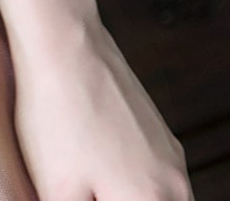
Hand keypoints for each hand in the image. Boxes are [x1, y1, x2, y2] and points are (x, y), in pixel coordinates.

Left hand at [9, 15, 193, 200]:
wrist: (65, 44)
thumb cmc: (55, 116)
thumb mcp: (56, 188)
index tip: (81, 198)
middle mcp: (175, 183)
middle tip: (81, 192)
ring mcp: (169, 154)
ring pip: (156, 198)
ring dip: (124, 196)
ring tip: (84, 186)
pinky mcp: (157, 132)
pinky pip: (152, 176)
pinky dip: (129, 185)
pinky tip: (97, 174)